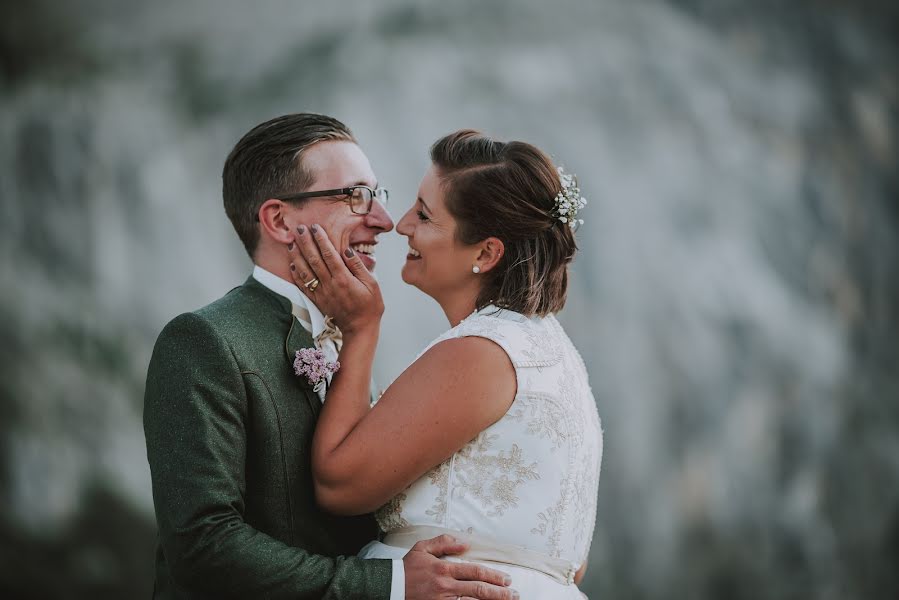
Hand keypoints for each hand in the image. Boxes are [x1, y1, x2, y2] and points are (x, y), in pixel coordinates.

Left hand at [287, 224, 383, 333]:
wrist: (360, 328)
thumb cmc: (370, 306)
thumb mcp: (372, 284)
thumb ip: (358, 266)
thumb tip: (347, 250)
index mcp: (344, 279)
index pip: (329, 255)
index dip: (321, 240)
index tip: (315, 228)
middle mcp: (330, 285)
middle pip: (314, 260)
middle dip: (306, 243)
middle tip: (299, 229)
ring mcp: (322, 294)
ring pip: (305, 272)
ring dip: (297, 257)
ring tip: (291, 243)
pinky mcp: (318, 301)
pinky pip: (303, 287)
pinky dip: (296, 275)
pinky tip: (292, 265)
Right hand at [402, 534, 517, 599]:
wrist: (389, 586)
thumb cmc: (407, 568)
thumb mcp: (423, 548)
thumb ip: (444, 542)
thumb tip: (465, 543)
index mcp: (444, 568)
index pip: (475, 572)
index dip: (494, 576)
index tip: (507, 579)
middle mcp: (445, 586)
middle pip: (478, 590)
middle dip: (499, 593)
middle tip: (514, 594)